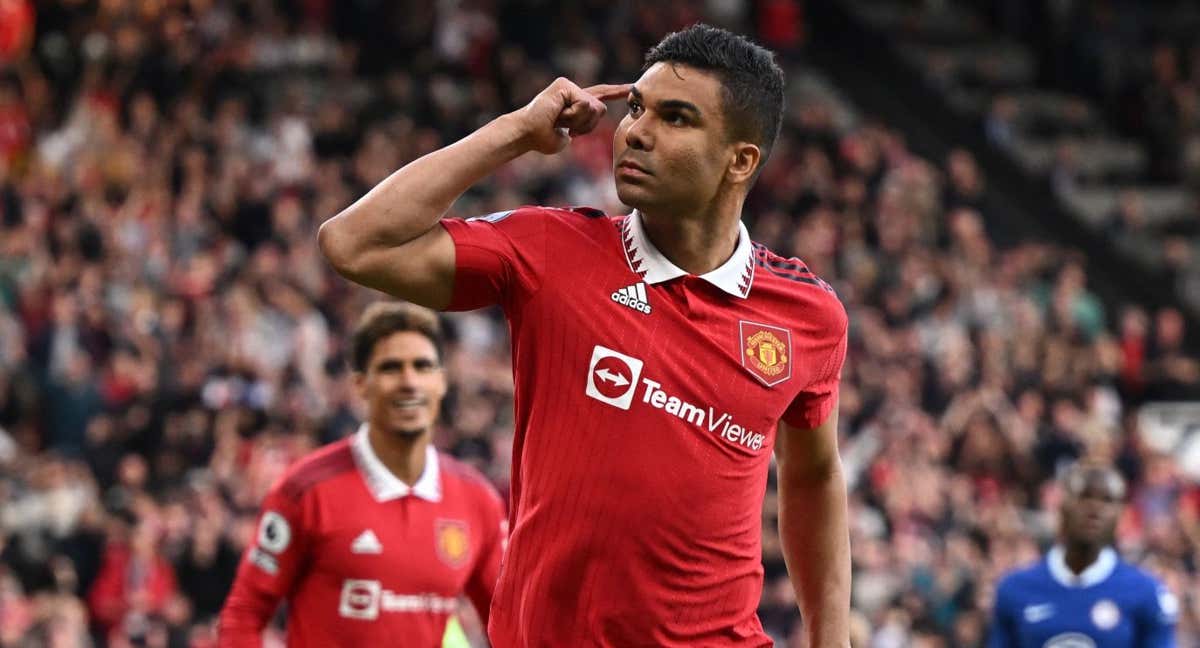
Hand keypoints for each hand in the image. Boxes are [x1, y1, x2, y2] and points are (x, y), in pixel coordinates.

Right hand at [512, 77, 630, 154]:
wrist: (526, 134)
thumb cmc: (541, 139)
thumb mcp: (567, 136)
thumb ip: (581, 129)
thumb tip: (579, 127)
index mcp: (574, 102)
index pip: (600, 95)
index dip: (616, 92)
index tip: (631, 88)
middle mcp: (572, 90)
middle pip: (600, 110)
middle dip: (587, 126)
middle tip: (566, 128)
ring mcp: (568, 86)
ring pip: (593, 108)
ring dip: (578, 121)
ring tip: (559, 121)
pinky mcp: (564, 85)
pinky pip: (583, 103)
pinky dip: (573, 115)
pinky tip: (558, 115)